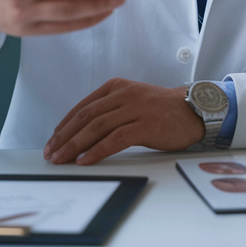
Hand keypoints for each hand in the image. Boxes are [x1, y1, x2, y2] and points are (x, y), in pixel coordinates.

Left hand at [44, 79, 205, 164]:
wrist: (194, 111)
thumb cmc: (161, 111)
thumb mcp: (132, 102)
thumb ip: (110, 111)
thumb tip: (81, 135)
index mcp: (117, 86)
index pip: (83, 107)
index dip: (64, 126)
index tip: (52, 142)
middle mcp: (124, 94)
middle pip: (86, 117)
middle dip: (65, 137)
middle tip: (51, 153)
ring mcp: (136, 108)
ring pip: (97, 127)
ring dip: (75, 146)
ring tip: (62, 159)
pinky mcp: (147, 125)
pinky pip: (115, 139)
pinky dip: (97, 151)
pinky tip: (85, 160)